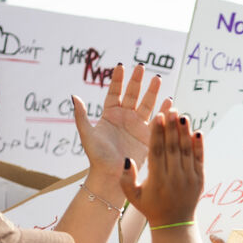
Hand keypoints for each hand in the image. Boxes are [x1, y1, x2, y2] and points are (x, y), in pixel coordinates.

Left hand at [73, 64, 161, 191]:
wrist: (112, 176)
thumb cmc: (97, 157)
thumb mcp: (87, 135)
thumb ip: (81, 115)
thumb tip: (73, 96)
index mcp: (110, 115)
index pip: (114, 93)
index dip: (118, 80)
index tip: (121, 66)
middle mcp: (125, 118)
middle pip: (132, 95)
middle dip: (137, 81)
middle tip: (141, 67)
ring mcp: (137, 126)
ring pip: (146, 104)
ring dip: (152, 92)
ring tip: (157, 79)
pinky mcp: (148, 136)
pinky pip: (157, 120)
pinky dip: (163, 111)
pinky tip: (169, 101)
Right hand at [119, 110, 202, 226]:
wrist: (174, 224)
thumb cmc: (150, 207)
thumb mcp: (133, 196)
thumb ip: (126, 179)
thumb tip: (127, 159)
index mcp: (157, 180)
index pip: (157, 152)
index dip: (157, 133)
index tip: (158, 116)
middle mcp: (174, 178)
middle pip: (172, 148)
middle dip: (172, 128)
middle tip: (171, 109)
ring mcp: (189, 179)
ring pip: (187, 151)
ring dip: (185, 132)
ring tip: (182, 115)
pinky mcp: (200, 180)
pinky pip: (199, 159)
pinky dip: (199, 146)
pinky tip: (197, 132)